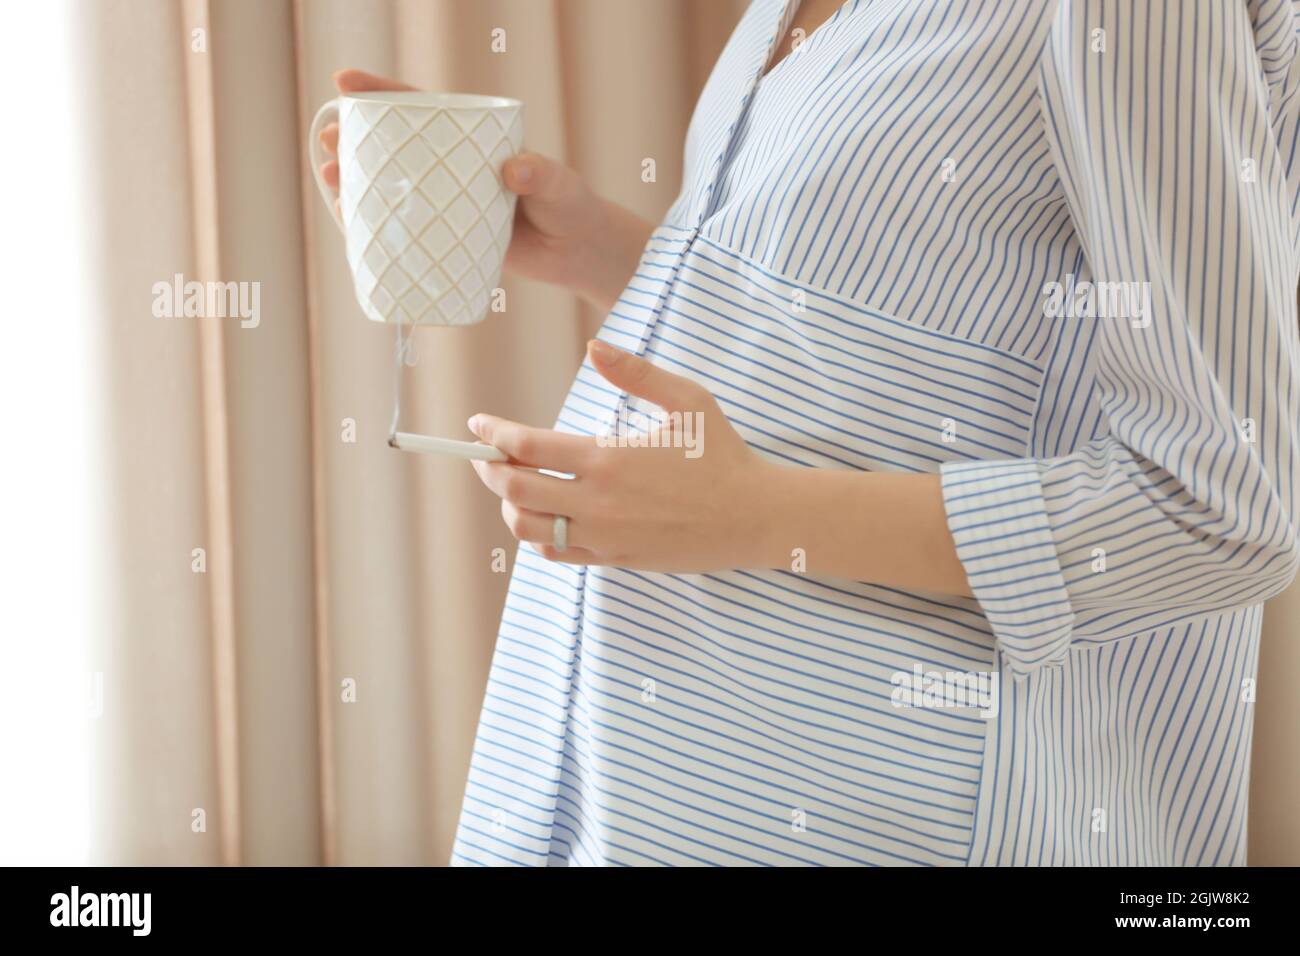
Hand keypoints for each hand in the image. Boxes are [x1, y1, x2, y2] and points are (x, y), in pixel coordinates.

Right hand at [318, 69, 651, 310]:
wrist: (578, 254)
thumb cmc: (571, 207)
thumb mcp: (558, 184)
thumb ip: (540, 173)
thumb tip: (513, 170)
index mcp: (473, 140)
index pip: (423, 108)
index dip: (382, 93)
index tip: (346, 82)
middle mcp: (453, 166)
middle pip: (395, 145)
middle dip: (355, 136)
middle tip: (326, 136)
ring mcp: (447, 202)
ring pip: (394, 185)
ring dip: (356, 179)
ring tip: (327, 174)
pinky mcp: (447, 237)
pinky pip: (406, 227)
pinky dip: (377, 223)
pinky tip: (350, 221)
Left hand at [468, 340, 776, 571]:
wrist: (753, 517)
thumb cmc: (722, 455)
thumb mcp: (688, 400)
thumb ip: (637, 373)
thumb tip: (594, 348)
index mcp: (610, 459)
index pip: (527, 447)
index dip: (493, 434)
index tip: (478, 425)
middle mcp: (599, 501)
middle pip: (515, 491)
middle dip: (488, 470)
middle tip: (484, 455)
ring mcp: (604, 535)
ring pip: (529, 528)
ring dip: (509, 505)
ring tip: (514, 484)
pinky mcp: (614, 558)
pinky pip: (557, 553)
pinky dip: (537, 534)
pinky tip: (543, 514)